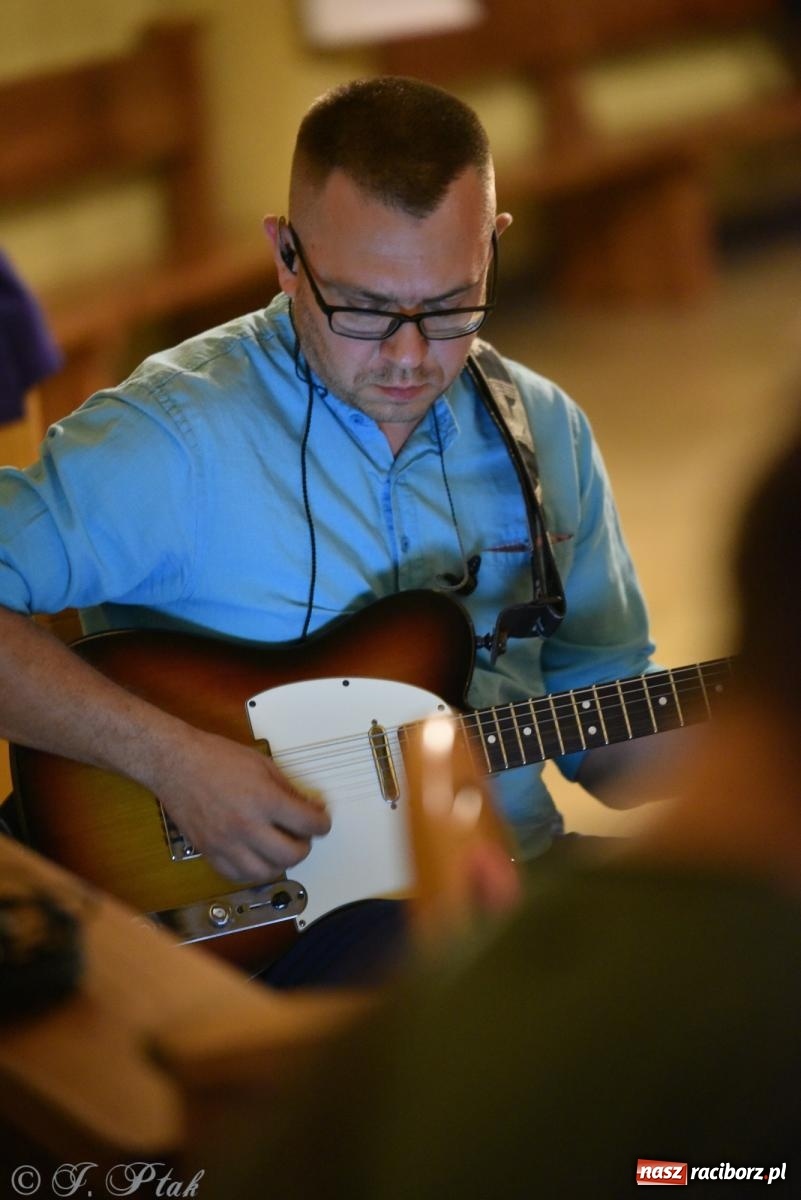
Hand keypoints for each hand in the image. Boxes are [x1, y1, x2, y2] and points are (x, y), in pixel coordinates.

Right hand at [149, 727, 331, 880]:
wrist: (175, 763)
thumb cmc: (214, 757)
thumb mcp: (262, 764)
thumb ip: (287, 789)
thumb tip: (307, 806)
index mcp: (263, 800)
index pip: (308, 824)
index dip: (322, 824)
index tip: (321, 822)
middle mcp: (245, 825)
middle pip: (291, 855)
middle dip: (304, 847)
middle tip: (302, 837)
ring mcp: (225, 842)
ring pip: (264, 873)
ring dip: (279, 864)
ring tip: (279, 849)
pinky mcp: (208, 851)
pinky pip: (236, 875)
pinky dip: (251, 871)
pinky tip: (256, 858)